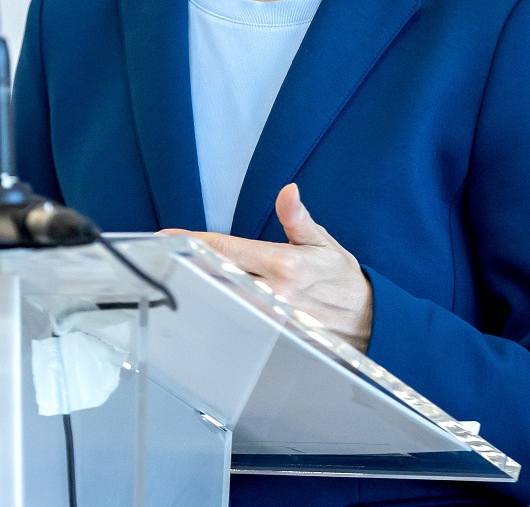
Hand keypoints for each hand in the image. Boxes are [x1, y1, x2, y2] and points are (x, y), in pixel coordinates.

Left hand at [163, 183, 373, 350]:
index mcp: (284, 263)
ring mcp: (273, 318)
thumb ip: (298, 219)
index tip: (166, 237)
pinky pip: (240, 327)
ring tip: (169, 282)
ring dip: (198, 292)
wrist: (372, 320)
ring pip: (224, 303)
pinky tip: (200, 312)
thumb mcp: (323, 243)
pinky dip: (219, 317)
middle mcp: (275, 292)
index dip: (194, 241)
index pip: (228, 249)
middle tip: (157, 260)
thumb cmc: (342, 278)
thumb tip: (287, 191)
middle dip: (187, 268)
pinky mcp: (275, 339)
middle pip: (218, 278)